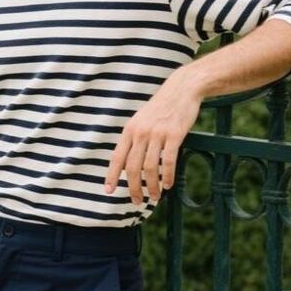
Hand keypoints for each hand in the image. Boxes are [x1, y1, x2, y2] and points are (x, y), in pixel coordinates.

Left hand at [105, 68, 201, 203]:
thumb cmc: (162, 107)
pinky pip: (168, 161)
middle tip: (138, 201)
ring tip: (155, 196)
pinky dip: (168, 176)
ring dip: (152, 186)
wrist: (182, 89)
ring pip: (150, 168)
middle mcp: (140, 132)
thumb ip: (135, 138)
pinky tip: (168, 185)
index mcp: (130, 130)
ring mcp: (157, 133)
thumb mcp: (142, 120)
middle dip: (134, 188)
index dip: (112, 176)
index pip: (117, 157)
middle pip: (132, 167)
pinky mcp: (174, 134)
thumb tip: (129, 162)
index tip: (108, 191)